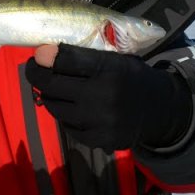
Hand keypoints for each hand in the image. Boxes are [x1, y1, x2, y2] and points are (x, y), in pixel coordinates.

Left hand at [25, 44, 191, 150]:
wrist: (159, 109)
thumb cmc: (131, 77)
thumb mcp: (116, 58)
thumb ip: (83, 56)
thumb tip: (42, 54)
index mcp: (109, 68)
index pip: (65, 60)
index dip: (45, 57)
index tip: (37, 56)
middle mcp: (103, 94)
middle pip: (52, 85)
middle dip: (37, 75)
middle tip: (35, 70)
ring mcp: (99, 120)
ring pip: (55, 107)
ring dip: (49, 97)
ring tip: (54, 90)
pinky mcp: (98, 140)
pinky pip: (67, 126)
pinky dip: (65, 116)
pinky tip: (73, 109)